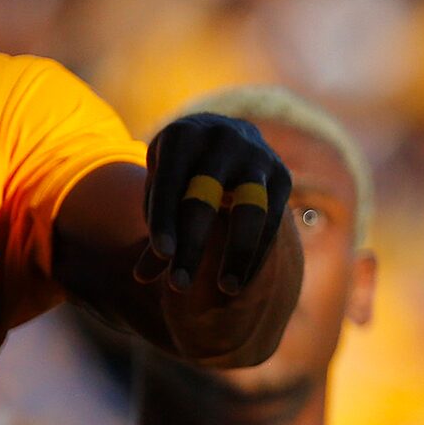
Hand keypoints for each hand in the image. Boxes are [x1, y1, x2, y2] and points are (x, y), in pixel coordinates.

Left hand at [140, 111, 291, 295]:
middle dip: (192, 244)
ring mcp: (257, 156)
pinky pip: (272, 220)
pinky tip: (242, 280)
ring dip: (237, 253)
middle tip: (178, 287)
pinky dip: (256, 253)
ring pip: (250, 210)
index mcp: (182, 135)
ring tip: (226, 290)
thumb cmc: (182, 172)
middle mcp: (222, 140)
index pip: (170, 183)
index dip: (164, 220)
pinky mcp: (281, 176)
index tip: (162, 256)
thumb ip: (158, 228)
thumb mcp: (162, 188)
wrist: (223, 134)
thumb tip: (142, 277)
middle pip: (206, 198)